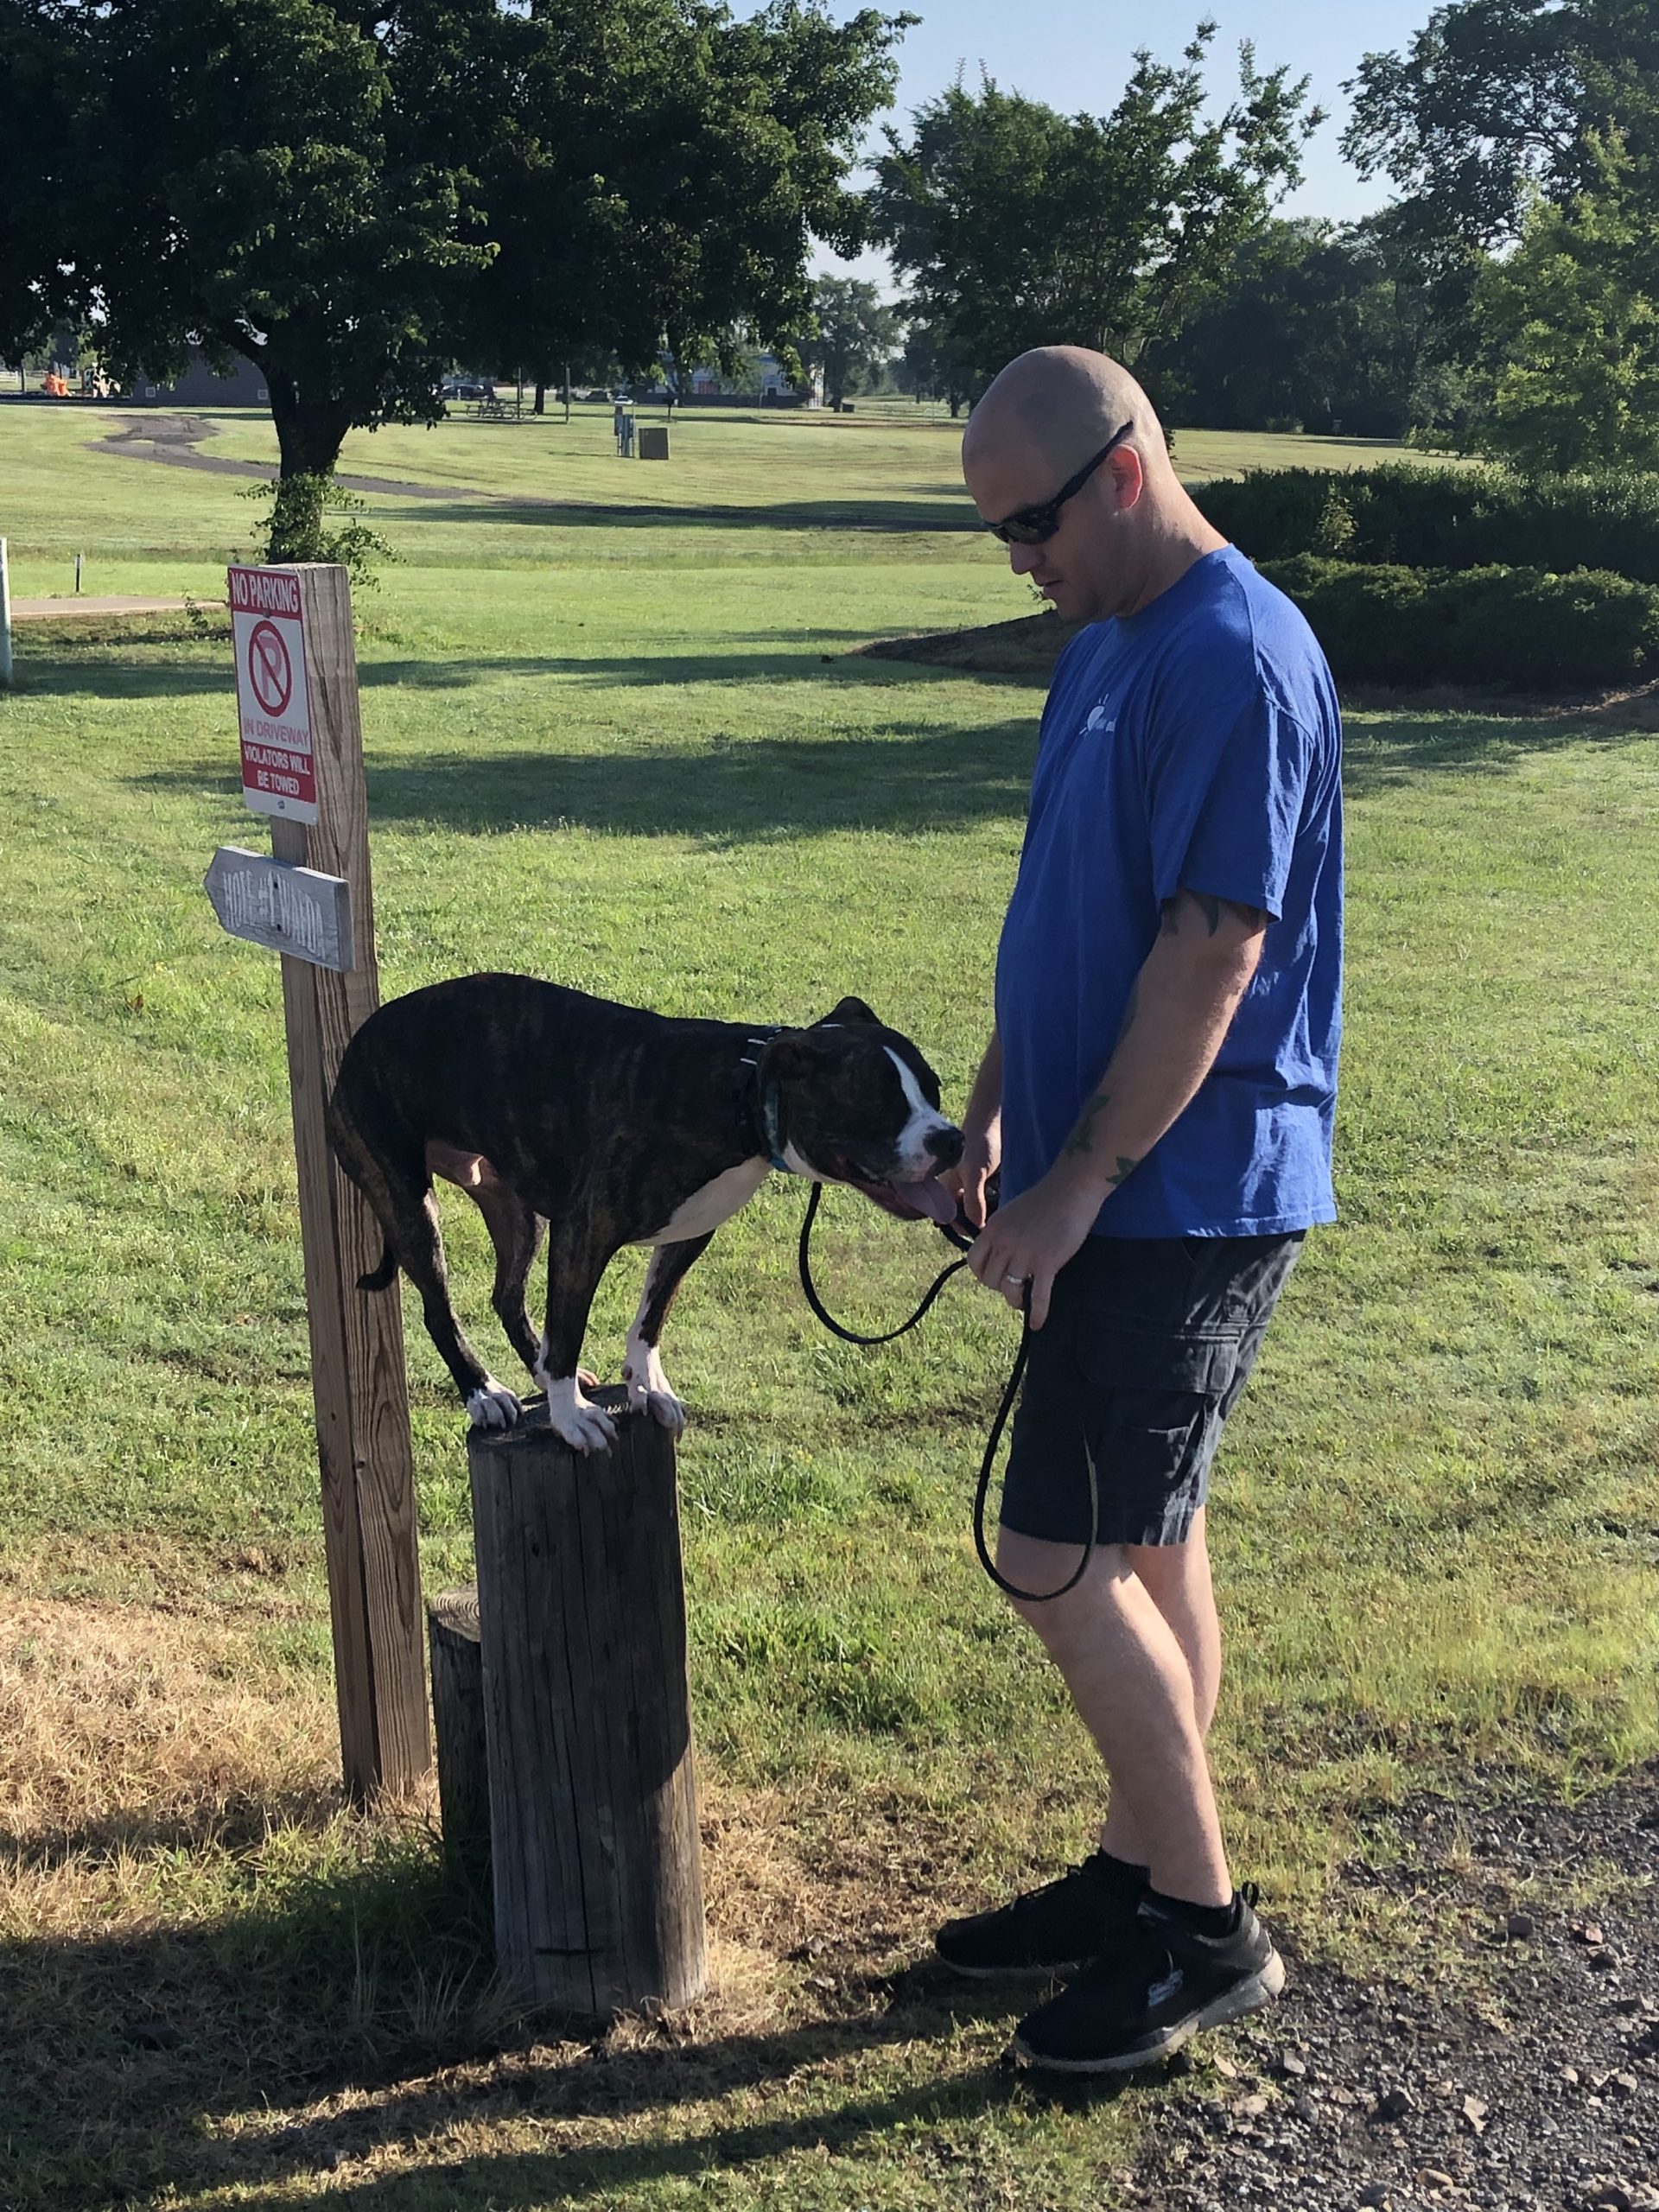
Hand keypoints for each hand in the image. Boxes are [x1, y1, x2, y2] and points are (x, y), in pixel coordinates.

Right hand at [941, 1117, 999, 1228]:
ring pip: (988, 1208)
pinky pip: (1001, 1198)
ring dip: (996, 1213)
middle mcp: (965, 1189)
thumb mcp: (974, 1173)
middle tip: (998, 1227)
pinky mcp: (998, 1180)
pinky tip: (1015, 1202)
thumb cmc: (979, 1141)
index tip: (981, 1236)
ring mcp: (982, 1185)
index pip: (952, 1218)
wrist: (997, 1118)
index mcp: (950, 1188)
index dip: (963, 1228)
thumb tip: (977, 1228)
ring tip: (1008, 1215)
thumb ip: (973, 1201)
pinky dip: (1006, 1202)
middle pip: (971, 1216)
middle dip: (983, 1222)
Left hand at [964, 1167, 1100, 1329]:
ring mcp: (1025, 1254)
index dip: (982, 1274)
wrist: (1072, 1189)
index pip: (974, 1262)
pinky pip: (1038, 1297)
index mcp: (993, 1229)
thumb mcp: (1012, 1212)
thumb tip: (999, 1254)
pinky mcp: (1047, 1263)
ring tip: (1025, 1302)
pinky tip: (1037, 1324)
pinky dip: (1038, 1313)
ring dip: (1016, 1301)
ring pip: (1010, 1290)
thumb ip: (1002, 1233)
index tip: (993, 1277)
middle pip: (990, 1279)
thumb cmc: (1046, 1199)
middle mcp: (1004, 1243)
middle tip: (1014, 1286)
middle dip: (1000, 1287)